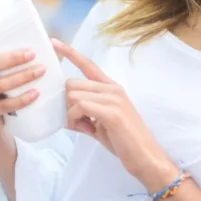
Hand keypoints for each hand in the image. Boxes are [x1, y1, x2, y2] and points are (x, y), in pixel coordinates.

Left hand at [53, 38, 177, 190]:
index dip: (69, 53)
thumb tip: (64, 115)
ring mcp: (113, 98)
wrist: (145, 158)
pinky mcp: (112, 111)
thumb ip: (84, 115)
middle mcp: (112, 88)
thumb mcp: (100, 124)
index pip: (87, 65)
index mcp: (111, 88)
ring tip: (81, 126)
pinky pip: (80, 106)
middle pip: (72, 83)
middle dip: (66, 102)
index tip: (54, 42)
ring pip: (74, 94)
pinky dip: (75, 117)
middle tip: (74, 120)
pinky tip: (82, 127)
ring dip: (70, 112)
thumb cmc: (124, 142)